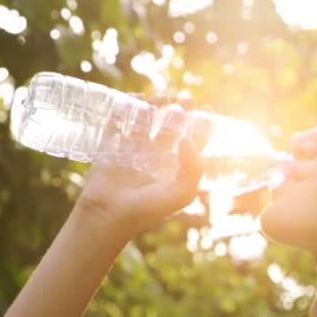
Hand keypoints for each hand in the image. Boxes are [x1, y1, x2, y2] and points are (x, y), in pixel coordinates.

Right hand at [74, 94, 203, 238]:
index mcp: (175, 167)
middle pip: (170, 125)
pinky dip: (123, 107)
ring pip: (145, 119)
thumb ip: (193, 169)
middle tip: (184, 98)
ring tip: (160, 97)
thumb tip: (188, 138)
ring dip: (154, 104)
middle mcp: (156, 157)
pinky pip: (117, 121)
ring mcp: (132, 150)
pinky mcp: (110, 147)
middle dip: (178, 109)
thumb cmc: (148, 210)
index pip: (192, 140)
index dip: (201, 123)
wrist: (108, 218)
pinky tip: (132, 98)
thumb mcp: (181, 194)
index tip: (207, 108)